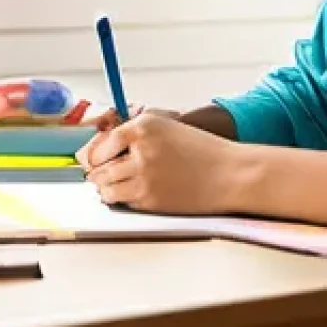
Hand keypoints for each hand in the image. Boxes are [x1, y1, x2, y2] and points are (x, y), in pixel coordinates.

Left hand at [83, 112, 249, 214]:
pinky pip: (120, 200)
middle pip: (98, 167)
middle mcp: (140, 148)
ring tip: (125, 183)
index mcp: (145, 125)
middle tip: (111, 172)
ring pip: (105, 187)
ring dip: (109, 187)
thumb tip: (99, 150)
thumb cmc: (203, 151)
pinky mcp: (147, 198)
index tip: (99, 158)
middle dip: (101, 172)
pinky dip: (124, 198)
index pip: (101, 143)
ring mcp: (143, 175)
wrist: (229, 173)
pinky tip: (139, 190)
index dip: (98, 153)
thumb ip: (136, 135)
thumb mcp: (168, 129)